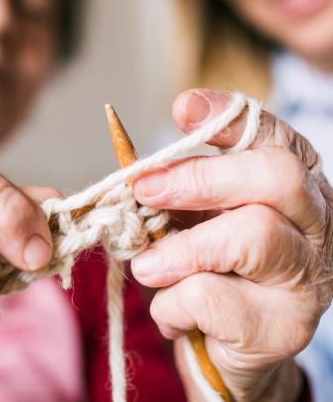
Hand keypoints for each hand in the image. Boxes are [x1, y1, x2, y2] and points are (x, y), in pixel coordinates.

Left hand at [131, 89, 331, 400]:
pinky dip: (175, 303)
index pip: (271, 134)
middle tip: (145, 189)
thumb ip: (175, 190)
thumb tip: (137, 172)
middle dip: (200, 178)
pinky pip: (217, 298)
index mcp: (290, 183)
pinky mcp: (286, 326)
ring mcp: (307, 274)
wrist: (229, 342)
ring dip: (180, 249)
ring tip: (145, 267)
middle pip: (275, 176)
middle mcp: (314, 222)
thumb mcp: (193, 216)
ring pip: (253, 235)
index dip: (228, 117)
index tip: (183, 108)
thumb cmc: (211, 264)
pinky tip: (172, 312)